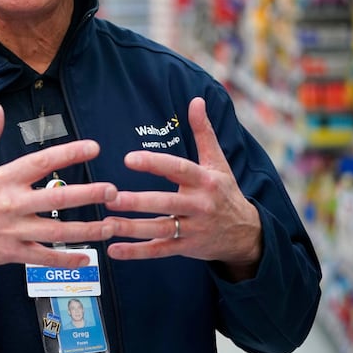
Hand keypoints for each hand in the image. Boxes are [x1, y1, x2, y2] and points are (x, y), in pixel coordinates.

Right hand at [0, 103, 117, 276]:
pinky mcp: (10, 253)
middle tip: (113, 190)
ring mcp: (12, 231)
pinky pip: (43, 258)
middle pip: (57, 198)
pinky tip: (86, 258)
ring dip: (87, 229)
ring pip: (57, 231)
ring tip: (111, 225)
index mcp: (2, 179)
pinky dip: (65, 259)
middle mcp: (10, 204)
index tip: (93, 147)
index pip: (41, 162)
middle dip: (89, 194)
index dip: (69, 153)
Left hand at [103, 97, 261, 280]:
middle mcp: (200, 206)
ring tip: (106, 223)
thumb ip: (203, 132)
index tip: (129, 158)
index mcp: (205, 181)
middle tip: (111, 196)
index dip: (154, 163)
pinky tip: (114, 249)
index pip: (178, 169)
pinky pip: (159, 251)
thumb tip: (196, 100)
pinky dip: (136, 252)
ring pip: (160, 229)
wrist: (246, 233)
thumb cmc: (224, 192)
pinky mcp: (186, 248)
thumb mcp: (218, 162)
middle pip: (166, 203)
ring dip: (132, 228)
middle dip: (138, 201)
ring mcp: (193, 229)